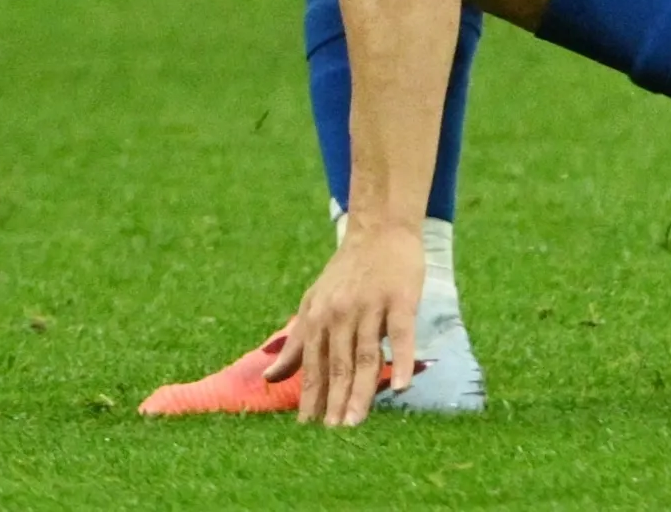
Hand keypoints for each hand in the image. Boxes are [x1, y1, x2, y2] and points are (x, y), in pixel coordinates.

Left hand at [267, 221, 421, 426]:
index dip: (309, 399)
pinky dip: (401, 360)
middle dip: (332, 403)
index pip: (313, 366)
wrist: (379, 230)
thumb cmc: (346, 274)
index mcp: (318, 317)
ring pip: (365, 355)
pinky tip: (401, 386)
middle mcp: (340, 313)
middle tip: (330, 439)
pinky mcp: (400, 300)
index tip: (305, 433)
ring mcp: (371, 307)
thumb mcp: (313, 304)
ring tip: (354, 423)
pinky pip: (402, 335)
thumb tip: (268, 378)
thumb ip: (295, 344)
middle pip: (337, 365)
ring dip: (360, 391)